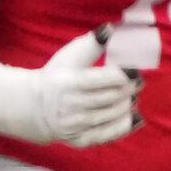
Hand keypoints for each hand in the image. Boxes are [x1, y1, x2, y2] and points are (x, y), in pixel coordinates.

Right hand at [0, 28, 138, 146]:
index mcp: (68, 83)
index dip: (126, 74)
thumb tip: (109, 30)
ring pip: (112, 115)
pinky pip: (108, 135)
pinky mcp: (78, 140)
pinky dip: (125, 126)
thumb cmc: (57, 76)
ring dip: (127, 105)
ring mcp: (74, 125)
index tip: (134, 70)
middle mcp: (70, 106)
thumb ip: (91, 44)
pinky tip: (134, 117)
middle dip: (129, 89)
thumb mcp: (69, 57)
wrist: (34, 107)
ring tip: (131, 97)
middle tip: (136, 83)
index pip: (106, 79)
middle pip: (112, 97)